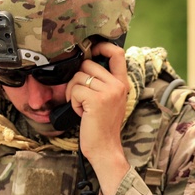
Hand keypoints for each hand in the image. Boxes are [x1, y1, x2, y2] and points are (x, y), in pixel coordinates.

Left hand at [66, 41, 131, 194]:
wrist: (105, 148)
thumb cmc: (102, 126)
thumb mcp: (109, 101)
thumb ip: (103, 83)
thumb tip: (84, 63)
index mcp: (122, 83)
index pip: (116, 53)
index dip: (101, 47)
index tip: (90, 51)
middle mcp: (118, 85)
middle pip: (88, 63)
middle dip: (77, 79)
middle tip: (80, 97)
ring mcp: (108, 92)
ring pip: (79, 77)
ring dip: (74, 92)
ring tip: (82, 107)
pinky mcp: (97, 100)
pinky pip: (75, 90)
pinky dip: (73, 102)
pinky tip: (81, 113)